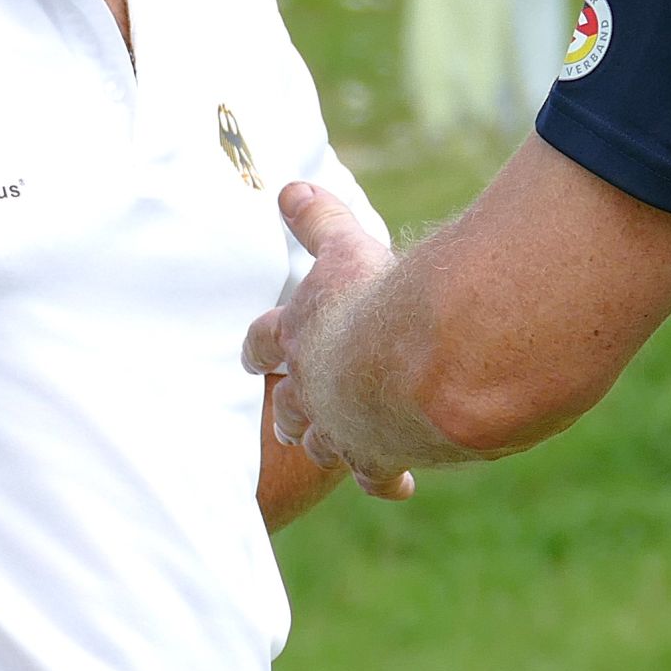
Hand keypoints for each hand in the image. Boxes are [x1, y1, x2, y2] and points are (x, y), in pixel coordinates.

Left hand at [245, 181, 414, 499]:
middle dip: (287, 410)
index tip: (254, 357)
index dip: (260, 349)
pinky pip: (375, 474)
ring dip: (326, 444)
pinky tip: (397, 483)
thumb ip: (317, 219)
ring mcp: (340, 427)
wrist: (415, 359)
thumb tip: (289, 187)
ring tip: (330, 449)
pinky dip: (384, 477)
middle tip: (283, 418)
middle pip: (287, 406)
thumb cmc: (375, 295)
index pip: (263, 343)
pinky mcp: (376, 453)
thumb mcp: (344, 246)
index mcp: (298, 336)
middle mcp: (310, 389)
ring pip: (322, 444)